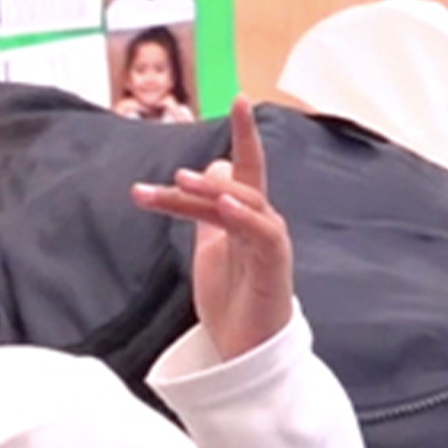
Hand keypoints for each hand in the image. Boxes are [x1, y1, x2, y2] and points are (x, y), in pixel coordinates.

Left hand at [132, 97, 292, 359]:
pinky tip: (223, 204)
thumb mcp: (210, 248)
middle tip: (173, 171)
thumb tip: (200, 173)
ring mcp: (269, 240)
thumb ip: (204, 213)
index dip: (243, 134)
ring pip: (244, 203)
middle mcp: (261, 222)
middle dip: (208, 175)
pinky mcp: (274, 262)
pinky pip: (261, 231)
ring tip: (181, 182)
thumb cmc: (233, 299)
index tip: (237, 98)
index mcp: (245, 217)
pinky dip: (244, 215)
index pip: (245, 167)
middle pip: (238, 184)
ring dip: (212, 192)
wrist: (245, 349)